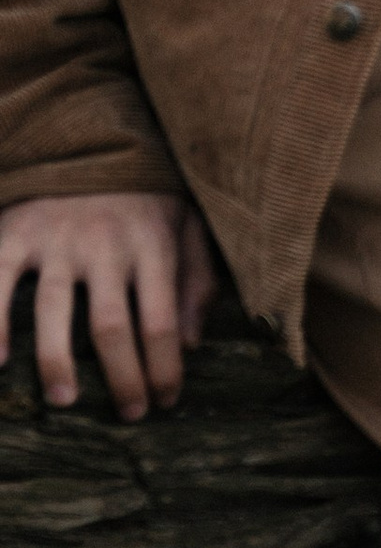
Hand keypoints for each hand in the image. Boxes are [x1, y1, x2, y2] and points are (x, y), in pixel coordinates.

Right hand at [0, 190, 217, 418]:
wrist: (90, 132)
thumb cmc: (143, 192)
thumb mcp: (186, 222)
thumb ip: (195, 277)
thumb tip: (192, 342)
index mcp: (151, 241)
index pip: (160, 319)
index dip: (163, 368)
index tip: (165, 403)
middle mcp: (105, 243)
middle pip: (111, 326)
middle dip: (121, 378)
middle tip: (127, 415)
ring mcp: (58, 239)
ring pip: (54, 311)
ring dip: (57, 363)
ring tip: (65, 401)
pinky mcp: (17, 233)